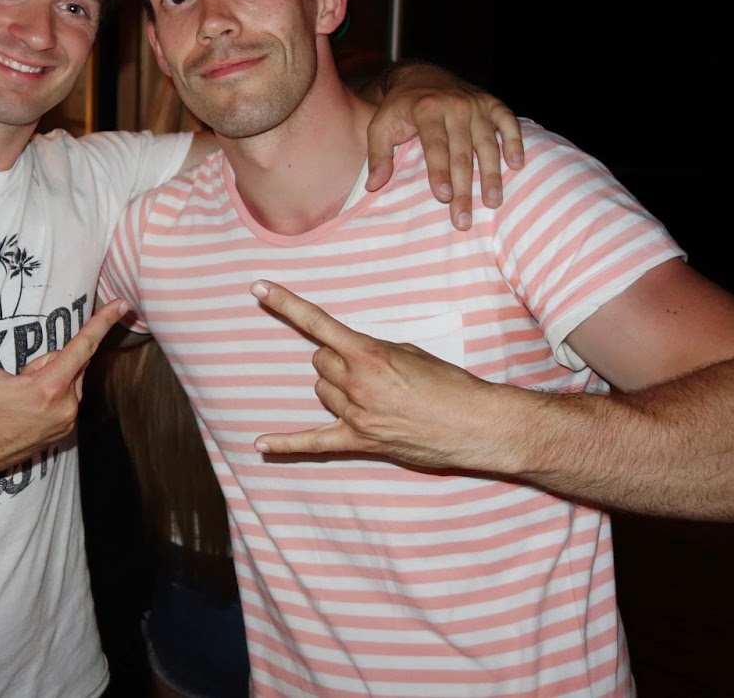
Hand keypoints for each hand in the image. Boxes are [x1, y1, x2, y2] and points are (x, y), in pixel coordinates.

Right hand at [0, 294, 127, 472]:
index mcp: (47, 389)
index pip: (82, 346)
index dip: (102, 322)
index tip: (122, 305)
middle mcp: (64, 408)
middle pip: (71, 363)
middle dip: (45, 361)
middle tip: (16, 377)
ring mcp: (65, 424)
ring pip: (69, 381)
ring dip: (48, 378)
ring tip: (16, 395)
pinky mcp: (61, 434)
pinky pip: (67, 400)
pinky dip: (51, 395)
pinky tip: (24, 407)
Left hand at [249, 280, 507, 472]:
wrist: (475, 424)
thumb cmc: (450, 384)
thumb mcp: (412, 353)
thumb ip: (375, 353)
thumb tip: (354, 359)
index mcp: (368, 354)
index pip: (317, 323)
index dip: (285, 303)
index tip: (258, 288)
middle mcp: (357, 383)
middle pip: (320, 363)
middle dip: (336, 360)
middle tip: (366, 368)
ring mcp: (356, 414)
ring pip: (322, 392)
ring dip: (336, 388)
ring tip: (372, 395)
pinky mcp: (360, 441)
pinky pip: (313, 442)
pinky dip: (286, 443)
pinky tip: (260, 445)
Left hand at [364, 62, 524, 229]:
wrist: (421, 75)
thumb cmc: (399, 108)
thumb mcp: (380, 126)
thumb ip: (377, 155)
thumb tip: (373, 186)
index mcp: (426, 110)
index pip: (435, 145)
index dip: (439, 171)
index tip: (443, 197)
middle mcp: (454, 106)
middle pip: (462, 152)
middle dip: (464, 188)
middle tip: (463, 219)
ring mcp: (476, 104)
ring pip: (487, 143)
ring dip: (491, 174)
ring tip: (492, 202)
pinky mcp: (492, 103)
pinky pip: (508, 122)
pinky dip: (515, 141)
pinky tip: (517, 164)